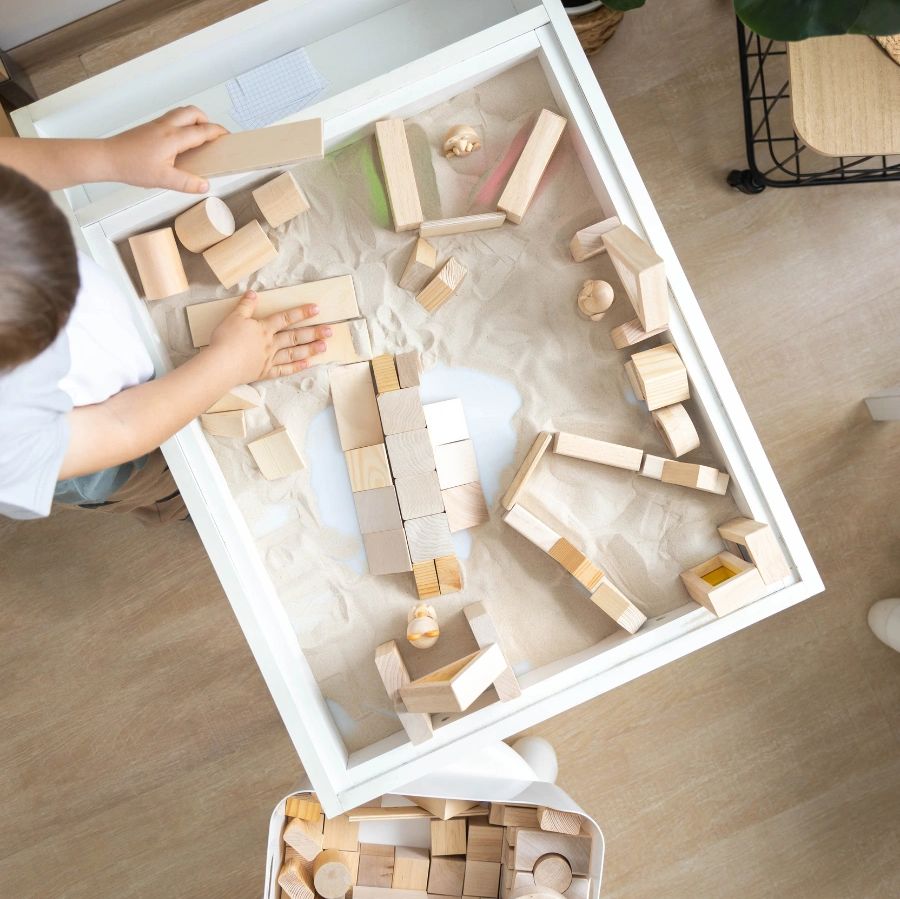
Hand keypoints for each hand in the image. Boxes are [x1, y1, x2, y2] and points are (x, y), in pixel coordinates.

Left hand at [105, 106, 227, 192]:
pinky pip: (172, 118)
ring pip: (182, 113)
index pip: (202, 131)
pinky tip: (181, 141)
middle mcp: (167, 126)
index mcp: (173, 138)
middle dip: (208, 121)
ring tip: (199, 138)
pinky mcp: (151, 127)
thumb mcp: (163, 180)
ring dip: (195, 120)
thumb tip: (205, 185)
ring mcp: (158, 124)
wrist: (108, 157)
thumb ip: (187, 183)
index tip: (228, 137)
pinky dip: (183, 124)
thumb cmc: (132, 166)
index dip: (218, 133)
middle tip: (213, 136)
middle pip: (194, 113)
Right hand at [207, 291, 330, 383]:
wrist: (221, 365)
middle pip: (295, 336)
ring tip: (324, 346)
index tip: (317, 309)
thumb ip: (245, 305)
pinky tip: (307, 364)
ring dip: (309, 349)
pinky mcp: (264, 372)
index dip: (301, 312)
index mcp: (264, 329)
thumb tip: (253, 293)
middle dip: (313, 332)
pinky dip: (295, 367)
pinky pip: (284, 370)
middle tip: (330, 331)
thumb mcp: (233, 317)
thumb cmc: (225, 340)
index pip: (286, 318)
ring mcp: (269, 359)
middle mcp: (271, 344)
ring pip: (293, 353)